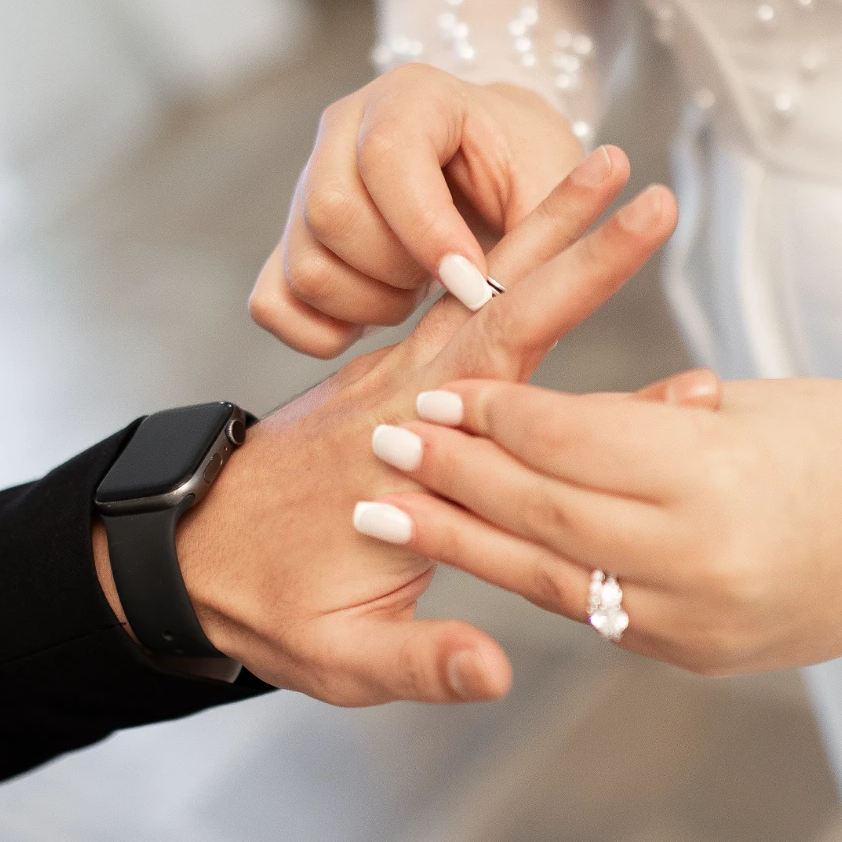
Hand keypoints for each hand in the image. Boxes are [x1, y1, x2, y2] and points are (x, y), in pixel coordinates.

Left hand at [96, 150, 678, 704]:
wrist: (186, 557)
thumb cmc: (268, 604)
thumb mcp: (341, 655)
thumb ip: (422, 659)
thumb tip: (495, 670)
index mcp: (406, 452)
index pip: (511, 369)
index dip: (582, 306)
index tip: (655, 274)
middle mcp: (405, 393)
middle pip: (500, 297)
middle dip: (572, 239)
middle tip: (639, 181)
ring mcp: (397, 376)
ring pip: (481, 286)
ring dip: (543, 231)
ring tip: (604, 171)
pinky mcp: (394, 377)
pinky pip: (462, 303)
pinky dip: (506, 261)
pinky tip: (545, 236)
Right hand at [249, 65, 583, 357]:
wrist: (492, 159)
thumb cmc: (527, 167)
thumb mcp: (553, 182)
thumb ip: (545, 226)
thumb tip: (520, 294)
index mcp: (412, 98)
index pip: (386, 157)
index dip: (426, 231)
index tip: (473, 284)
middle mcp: (343, 130)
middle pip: (332, 214)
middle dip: (399, 272)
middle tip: (451, 281)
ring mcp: (305, 183)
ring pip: (306, 266)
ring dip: (369, 304)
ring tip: (419, 290)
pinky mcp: (289, 238)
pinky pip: (273, 302)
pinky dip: (320, 330)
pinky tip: (372, 318)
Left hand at [351, 374, 841, 672]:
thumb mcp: (741, 407)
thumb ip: (637, 427)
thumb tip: (533, 428)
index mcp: (713, 475)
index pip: (568, 441)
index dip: (493, 415)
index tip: (436, 390)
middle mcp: (701, 557)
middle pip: (544, 510)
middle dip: (454, 476)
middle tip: (383, 443)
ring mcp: (701, 619)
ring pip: (553, 575)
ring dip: (466, 541)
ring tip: (395, 511)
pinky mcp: (702, 655)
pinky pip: (598, 613)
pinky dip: (539, 578)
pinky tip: (484, 554)